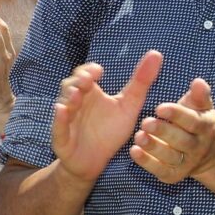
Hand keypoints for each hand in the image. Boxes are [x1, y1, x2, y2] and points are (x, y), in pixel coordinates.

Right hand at [52, 51, 162, 184]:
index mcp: (90, 92)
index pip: (85, 74)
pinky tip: (63, 110)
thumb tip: (156, 53)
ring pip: (63, 104)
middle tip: (88, 80)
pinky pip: (58, 127)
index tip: (99, 71)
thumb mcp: (129, 105)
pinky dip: (59, 119)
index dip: (89, 70)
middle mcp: (76, 103)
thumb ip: (141, 81)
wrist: (95, 161)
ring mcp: (67, 120)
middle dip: (78, 81)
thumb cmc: (110, 130)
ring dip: (69, 98)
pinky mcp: (62, 138)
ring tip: (77, 94)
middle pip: (70, 85)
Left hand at [131, 78, 214, 183]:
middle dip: (163, 131)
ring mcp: (187, 163)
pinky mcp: (174, 175)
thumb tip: (197, 82)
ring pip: (170, 157)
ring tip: (138, 137)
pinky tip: (134, 151)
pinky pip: (160, 170)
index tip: (159, 107)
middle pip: (182, 141)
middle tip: (145, 122)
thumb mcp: (202, 107)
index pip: (192, 121)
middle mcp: (198, 147)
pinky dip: (146, 162)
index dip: (176, 114)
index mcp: (205, 127)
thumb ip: (199, 94)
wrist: (205, 154)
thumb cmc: (197, 122)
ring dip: (153, 147)